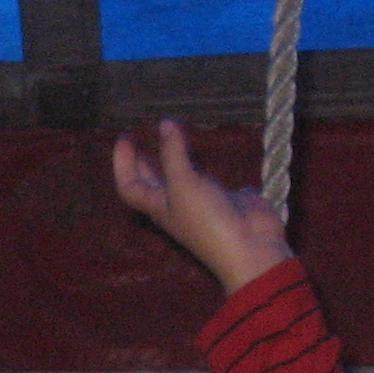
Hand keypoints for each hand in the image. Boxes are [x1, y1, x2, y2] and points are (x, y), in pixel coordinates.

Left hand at [113, 119, 293, 295]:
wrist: (251, 249)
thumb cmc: (209, 222)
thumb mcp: (184, 185)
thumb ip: (173, 153)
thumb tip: (165, 123)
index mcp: (159, 207)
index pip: (130, 186)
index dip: (122, 163)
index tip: (125, 136)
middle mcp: (177, 205)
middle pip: (152, 182)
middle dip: (143, 161)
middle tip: (140, 136)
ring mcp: (202, 202)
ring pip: (181, 177)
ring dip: (174, 157)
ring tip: (172, 135)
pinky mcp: (226, 199)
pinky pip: (210, 179)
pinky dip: (205, 164)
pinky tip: (206, 149)